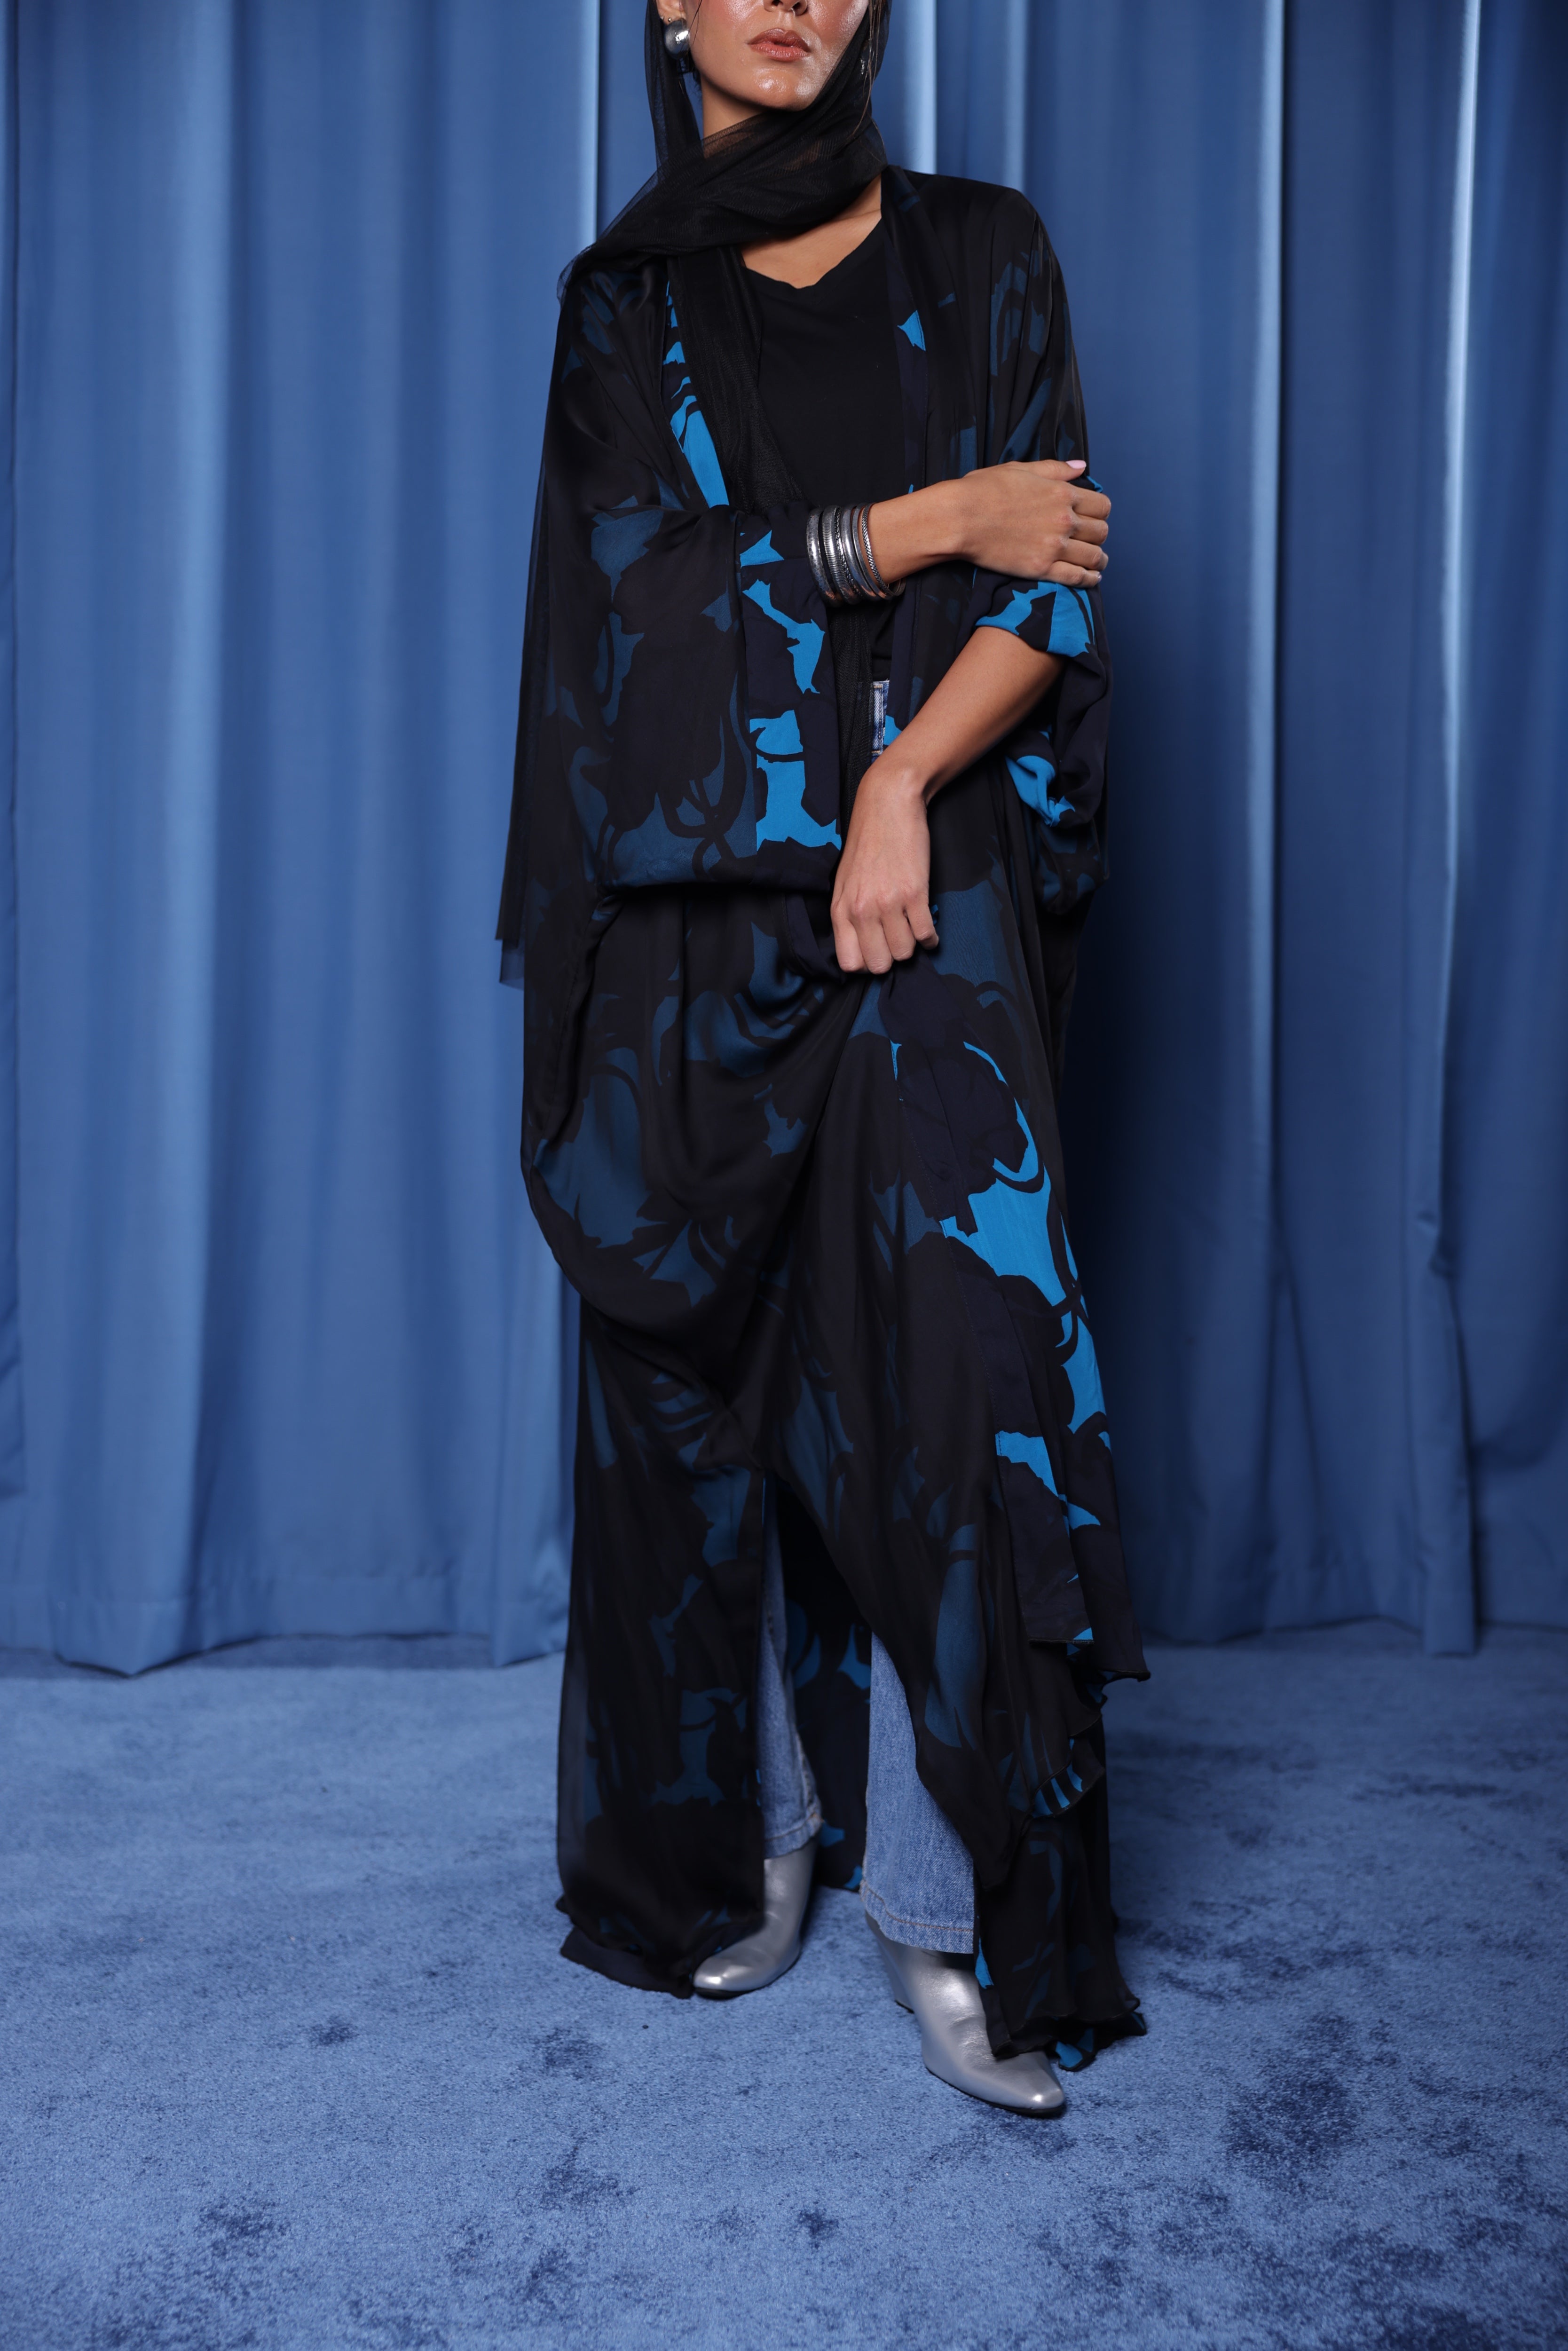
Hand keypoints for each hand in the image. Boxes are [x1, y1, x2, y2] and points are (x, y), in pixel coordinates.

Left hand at [830, 761, 937, 975]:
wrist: (888, 805)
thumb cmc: (868, 844)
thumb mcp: (845, 882)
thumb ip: (849, 916)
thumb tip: (862, 950)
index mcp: (841, 909)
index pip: (850, 963)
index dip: (866, 963)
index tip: (877, 951)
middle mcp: (862, 910)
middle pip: (880, 964)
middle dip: (891, 957)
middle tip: (897, 941)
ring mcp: (889, 903)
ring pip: (905, 952)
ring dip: (912, 945)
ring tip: (912, 928)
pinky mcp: (915, 893)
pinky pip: (926, 935)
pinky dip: (930, 937)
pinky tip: (927, 927)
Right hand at [952, 459, 1108, 588]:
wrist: (960, 518)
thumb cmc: (985, 489)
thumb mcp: (1022, 469)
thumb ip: (1056, 469)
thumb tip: (1082, 466)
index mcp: (1061, 493)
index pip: (1101, 505)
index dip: (1101, 512)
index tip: (1095, 517)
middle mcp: (1064, 520)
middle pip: (1101, 532)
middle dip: (1099, 535)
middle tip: (1093, 539)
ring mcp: (1054, 546)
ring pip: (1093, 556)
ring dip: (1098, 559)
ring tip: (1097, 561)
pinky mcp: (1040, 569)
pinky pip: (1076, 577)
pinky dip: (1089, 579)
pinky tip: (1092, 578)